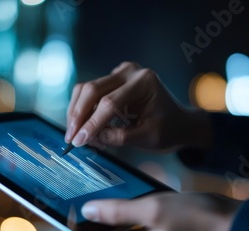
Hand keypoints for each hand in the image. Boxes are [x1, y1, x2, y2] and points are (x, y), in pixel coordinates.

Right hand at [65, 61, 211, 151]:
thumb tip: (90, 138)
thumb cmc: (167, 129)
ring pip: (86, 90)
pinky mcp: (112, 79)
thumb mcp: (147, 138)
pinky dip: (83, 110)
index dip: (92, 124)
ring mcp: (120, 73)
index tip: (79, 142)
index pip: (110, 103)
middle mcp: (130, 71)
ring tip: (77, 135)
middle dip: (78, 116)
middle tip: (71, 139)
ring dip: (77, 113)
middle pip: (92, 90)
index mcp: (144, 82)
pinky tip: (84, 128)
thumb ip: (119, 137)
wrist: (178, 122)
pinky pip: (90, 92)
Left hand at [81, 192, 241, 230]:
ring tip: (103, 188)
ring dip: (116, 209)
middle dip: (97, 215)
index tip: (64, 209)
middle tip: (83, 192)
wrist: (239, 225)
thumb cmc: (197, 217)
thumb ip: (118, 211)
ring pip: (129, 225)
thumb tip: (86, 212)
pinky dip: (136, 207)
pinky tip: (133, 190)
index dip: (80, 225)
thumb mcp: (154, 209)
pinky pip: (146, 220)